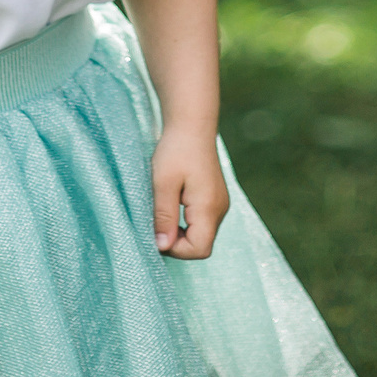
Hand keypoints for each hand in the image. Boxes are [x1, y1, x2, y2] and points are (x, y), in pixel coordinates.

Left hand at [150, 126, 229, 259]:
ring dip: (180, 232)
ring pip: (201, 235)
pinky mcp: (214, 200)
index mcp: (209, 207)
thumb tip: (162, 247)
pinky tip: (172, 205)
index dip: (176, 249)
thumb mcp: (162, 183)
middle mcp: (220, 210)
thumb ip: (163, 216)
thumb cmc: (176, 150)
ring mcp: (219, 205)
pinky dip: (186, 223)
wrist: (192, 126)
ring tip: (163, 210)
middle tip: (156, 221)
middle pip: (201, 245)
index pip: (199, 249)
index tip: (157, 231)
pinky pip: (201, 223)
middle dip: (176, 242)